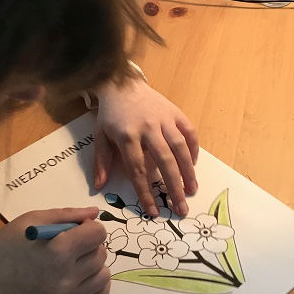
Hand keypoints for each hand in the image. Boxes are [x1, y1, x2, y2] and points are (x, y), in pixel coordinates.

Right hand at [0, 207, 109, 293]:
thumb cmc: (1, 249)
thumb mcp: (30, 221)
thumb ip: (66, 215)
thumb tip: (93, 213)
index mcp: (59, 251)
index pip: (97, 234)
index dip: (89, 226)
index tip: (75, 227)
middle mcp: (68, 276)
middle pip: (101, 253)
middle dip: (90, 242)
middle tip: (70, 240)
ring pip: (103, 275)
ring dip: (94, 263)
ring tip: (75, 258)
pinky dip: (98, 285)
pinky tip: (83, 275)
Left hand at [93, 78, 198, 216]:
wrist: (121, 82)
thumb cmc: (110, 114)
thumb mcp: (100, 136)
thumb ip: (102, 161)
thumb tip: (100, 186)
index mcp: (127, 136)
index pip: (138, 170)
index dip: (145, 192)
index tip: (153, 211)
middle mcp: (148, 128)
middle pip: (164, 161)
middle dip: (174, 187)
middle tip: (181, 209)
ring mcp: (163, 118)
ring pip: (180, 147)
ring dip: (188, 171)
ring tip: (192, 190)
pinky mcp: (174, 111)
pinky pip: (188, 131)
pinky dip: (193, 148)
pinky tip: (193, 165)